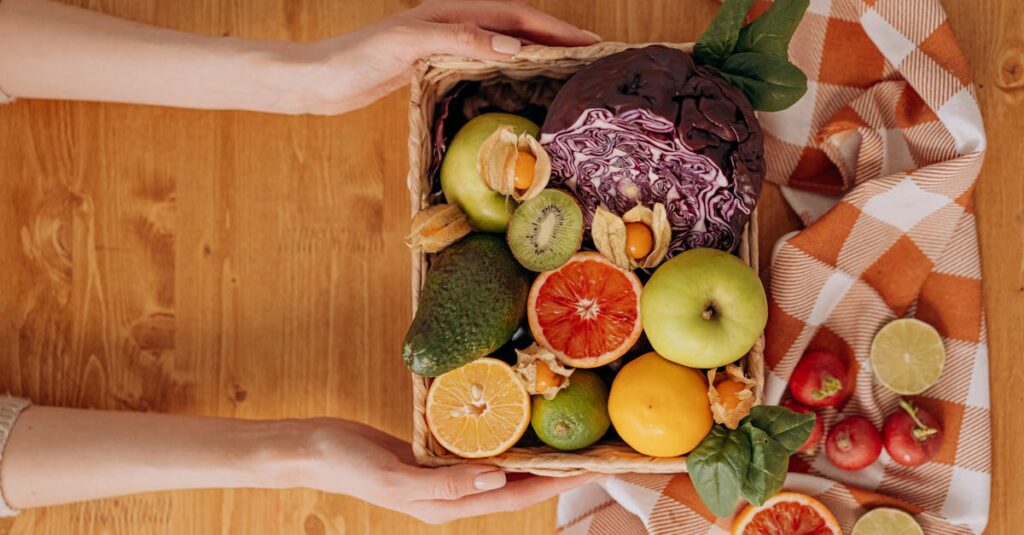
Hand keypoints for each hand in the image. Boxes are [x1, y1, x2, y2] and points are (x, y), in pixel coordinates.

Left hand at [278, 0, 600, 114]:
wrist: (321, 80)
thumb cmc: (358, 58)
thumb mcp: (410, 43)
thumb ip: (461, 38)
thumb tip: (514, 44)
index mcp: (453, 12)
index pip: (518, 17)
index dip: (557, 29)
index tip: (591, 43)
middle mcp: (454, 24)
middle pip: (518, 27)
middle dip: (557, 40)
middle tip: (593, 59)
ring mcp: (445, 44)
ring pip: (505, 45)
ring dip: (538, 55)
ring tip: (568, 72)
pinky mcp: (435, 67)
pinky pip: (485, 64)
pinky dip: (511, 71)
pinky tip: (520, 88)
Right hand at [297, 418, 603, 523]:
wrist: (314, 448)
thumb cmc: (349, 463)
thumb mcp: (395, 477)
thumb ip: (445, 485)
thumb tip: (498, 480)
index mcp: (446, 506)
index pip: (514, 498)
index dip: (554, 485)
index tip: (591, 468)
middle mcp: (451, 494)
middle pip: (516, 486)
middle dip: (555, 472)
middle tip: (592, 449)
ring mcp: (443, 476)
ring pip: (501, 468)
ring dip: (532, 456)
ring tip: (565, 435)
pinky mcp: (434, 456)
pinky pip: (479, 450)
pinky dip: (502, 439)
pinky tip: (514, 421)